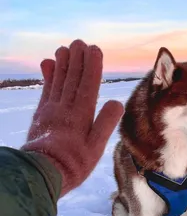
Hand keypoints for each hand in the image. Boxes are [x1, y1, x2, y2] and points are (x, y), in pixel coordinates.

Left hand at [22, 39, 123, 195]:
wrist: (42, 173)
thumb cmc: (74, 163)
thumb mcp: (96, 148)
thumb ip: (105, 124)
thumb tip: (116, 102)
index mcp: (81, 114)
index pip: (89, 85)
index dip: (92, 66)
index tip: (94, 49)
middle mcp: (65, 108)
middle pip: (73, 78)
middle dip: (77, 59)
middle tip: (79, 42)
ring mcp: (51, 110)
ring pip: (58, 81)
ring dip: (62, 63)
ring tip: (64, 48)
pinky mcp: (40, 115)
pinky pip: (45, 90)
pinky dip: (48, 76)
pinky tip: (47, 64)